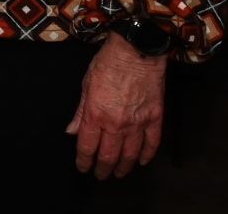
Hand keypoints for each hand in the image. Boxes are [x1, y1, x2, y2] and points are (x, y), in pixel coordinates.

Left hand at [67, 32, 168, 178]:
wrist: (136, 50)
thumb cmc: (108, 63)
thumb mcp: (86, 84)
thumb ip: (80, 112)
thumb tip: (72, 131)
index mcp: (96, 114)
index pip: (88, 146)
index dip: (84, 161)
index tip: (83, 167)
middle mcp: (117, 123)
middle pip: (109, 155)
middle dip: (103, 168)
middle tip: (101, 175)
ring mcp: (138, 122)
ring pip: (131, 154)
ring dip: (124, 167)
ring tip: (119, 173)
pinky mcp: (155, 117)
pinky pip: (152, 143)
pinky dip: (147, 155)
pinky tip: (142, 161)